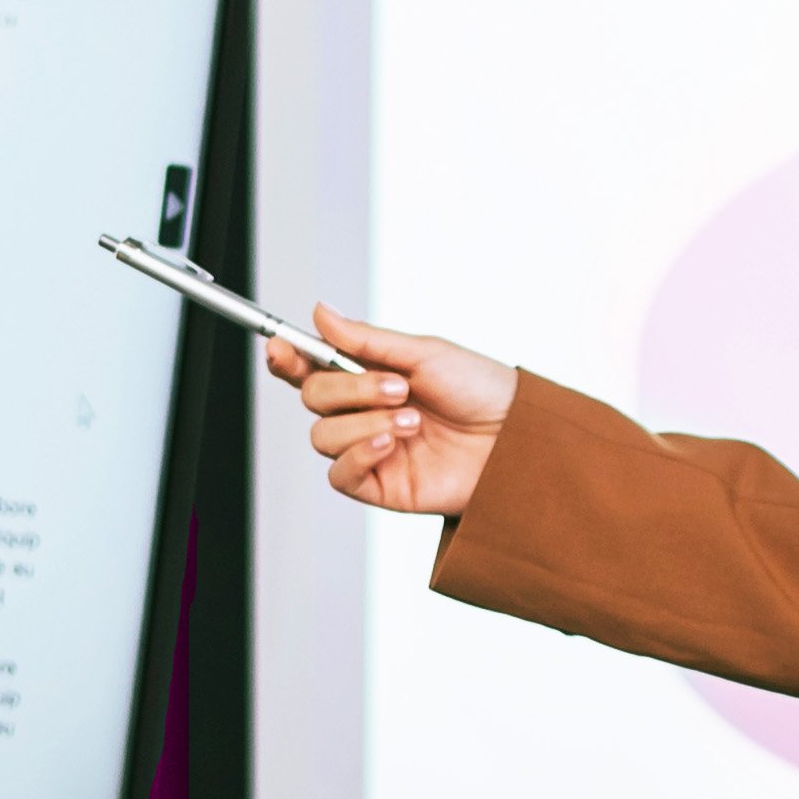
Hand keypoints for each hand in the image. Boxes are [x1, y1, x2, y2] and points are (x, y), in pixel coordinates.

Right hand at [280, 312, 513, 519]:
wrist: (517, 438)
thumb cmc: (481, 390)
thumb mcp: (425, 353)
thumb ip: (366, 340)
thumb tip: (321, 313)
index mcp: (370, 375)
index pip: (312, 367)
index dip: (289, 357)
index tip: (281, 346)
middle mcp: (364, 412)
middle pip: (312, 398)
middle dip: (348, 389)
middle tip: (397, 387)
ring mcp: (370, 449)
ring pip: (322, 437)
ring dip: (364, 422)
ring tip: (412, 420)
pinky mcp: (379, 485)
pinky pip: (340, 475)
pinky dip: (359, 454)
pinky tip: (393, 444)